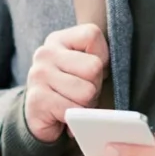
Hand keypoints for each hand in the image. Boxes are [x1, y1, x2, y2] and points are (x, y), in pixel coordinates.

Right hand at [24, 23, 108, 143]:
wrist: (40, 118)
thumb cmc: (70, 91)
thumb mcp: (83, 68)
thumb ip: (99, 60)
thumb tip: (117, 77)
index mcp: (59, 40)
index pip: (92, 35)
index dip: (102, 58)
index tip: (89, 72)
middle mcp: (45, 53)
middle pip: (93, 67)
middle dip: (94, 86)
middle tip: (81, 94)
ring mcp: (38, 75)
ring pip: (86, 92)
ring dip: (85, 105)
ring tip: (73, 105)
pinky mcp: (37, 99)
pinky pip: (73, 110)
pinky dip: (75, 119)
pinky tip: (64, 116)